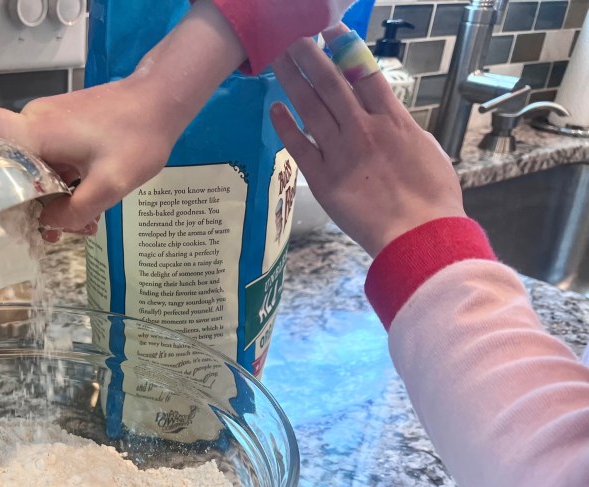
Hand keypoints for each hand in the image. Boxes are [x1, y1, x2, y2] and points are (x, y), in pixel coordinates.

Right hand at [0, 78, 178, 240]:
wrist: (162, 100)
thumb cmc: (137, 137)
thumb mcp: (109, 185)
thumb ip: (74, 211)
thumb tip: (48, 224)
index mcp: (37, 133)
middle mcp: (35, 123)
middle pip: (9, 161)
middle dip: (22, 198)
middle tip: (43, 230)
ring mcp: (51, 122)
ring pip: (33, 164)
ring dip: (49, 195)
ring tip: (77, 223)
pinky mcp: (66, 126)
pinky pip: (51, 157)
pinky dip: (62, 182)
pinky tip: (86, 205)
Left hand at [269, 24, 465, 255]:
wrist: (420, 234)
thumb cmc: (432, 197)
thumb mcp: (425, 149)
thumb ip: (401, 128)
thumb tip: (389, 117)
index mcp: (393, 119)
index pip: (364, 72)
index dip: (344, 48)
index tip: (329, 31)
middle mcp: (363, 128)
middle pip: (331, 82)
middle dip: (310, 55)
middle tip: (292, 35)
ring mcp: (341, 152)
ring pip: (311, 107)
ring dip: (293, 79)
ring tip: (277, 57)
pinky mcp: (324, 178)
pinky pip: (300, 146)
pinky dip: (286, 125)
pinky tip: (275, 107)